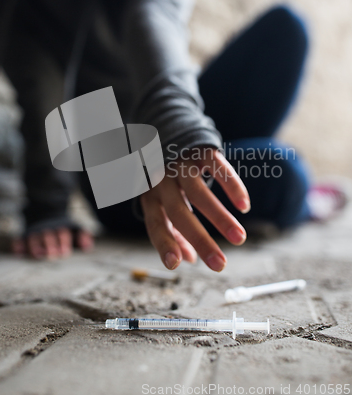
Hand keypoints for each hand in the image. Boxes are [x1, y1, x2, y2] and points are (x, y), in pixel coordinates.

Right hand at [12, 228, 93, 258]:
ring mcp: (35, 231)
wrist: (48, 211)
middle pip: (48, 236)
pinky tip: (18, 253)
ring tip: (37, 255)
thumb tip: (88, 247)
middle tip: (52, 256)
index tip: (65, 253)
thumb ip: (83, 236)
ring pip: (34, 237)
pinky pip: (19, 239)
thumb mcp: (76, 229)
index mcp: (60, 227)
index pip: (62, 234)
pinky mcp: (24, 235)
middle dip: (50, 245)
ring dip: (35, 246)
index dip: (63, 243)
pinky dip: (18, 245)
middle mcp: (47, 229)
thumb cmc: (65, 228)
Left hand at [140, 148, 249, 271]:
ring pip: (199, 192)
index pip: (155, 223)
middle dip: (200, 239)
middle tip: (221, 265)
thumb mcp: (162, 200)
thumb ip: (172, 229)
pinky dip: (231, 186)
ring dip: (220, 217)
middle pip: (179, 212)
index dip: (163, 242)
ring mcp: (181, 164)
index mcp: (151, 196)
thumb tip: (186, 260)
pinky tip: (244, 205)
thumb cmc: (166, 176)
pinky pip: (217, 167)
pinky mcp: (200, 150)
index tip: (175, 264)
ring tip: (240, 239)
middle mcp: (162, 180)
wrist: (168, 130)